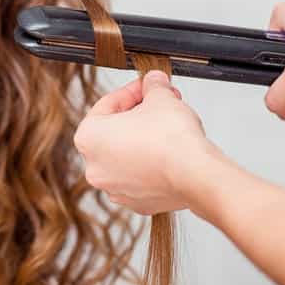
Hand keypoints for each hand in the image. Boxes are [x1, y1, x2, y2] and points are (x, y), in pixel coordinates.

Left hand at [74, 71, 220, 215]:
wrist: (196, 173)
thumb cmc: (172, 138)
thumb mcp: (160, 96)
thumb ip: (152, 85)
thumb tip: (153, 81)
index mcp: (88, 137)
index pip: (107, 105)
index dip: (131, 91)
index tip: (146, 87)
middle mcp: (95, 167)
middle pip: (115, 132)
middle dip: (138, 115)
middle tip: (159, 104)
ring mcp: (115, 189)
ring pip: (127, 157)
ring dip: (144, 140)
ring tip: (167, 128)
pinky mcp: (138, 203)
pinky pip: (142, 177)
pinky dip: (152, 165)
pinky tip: (170, 153)